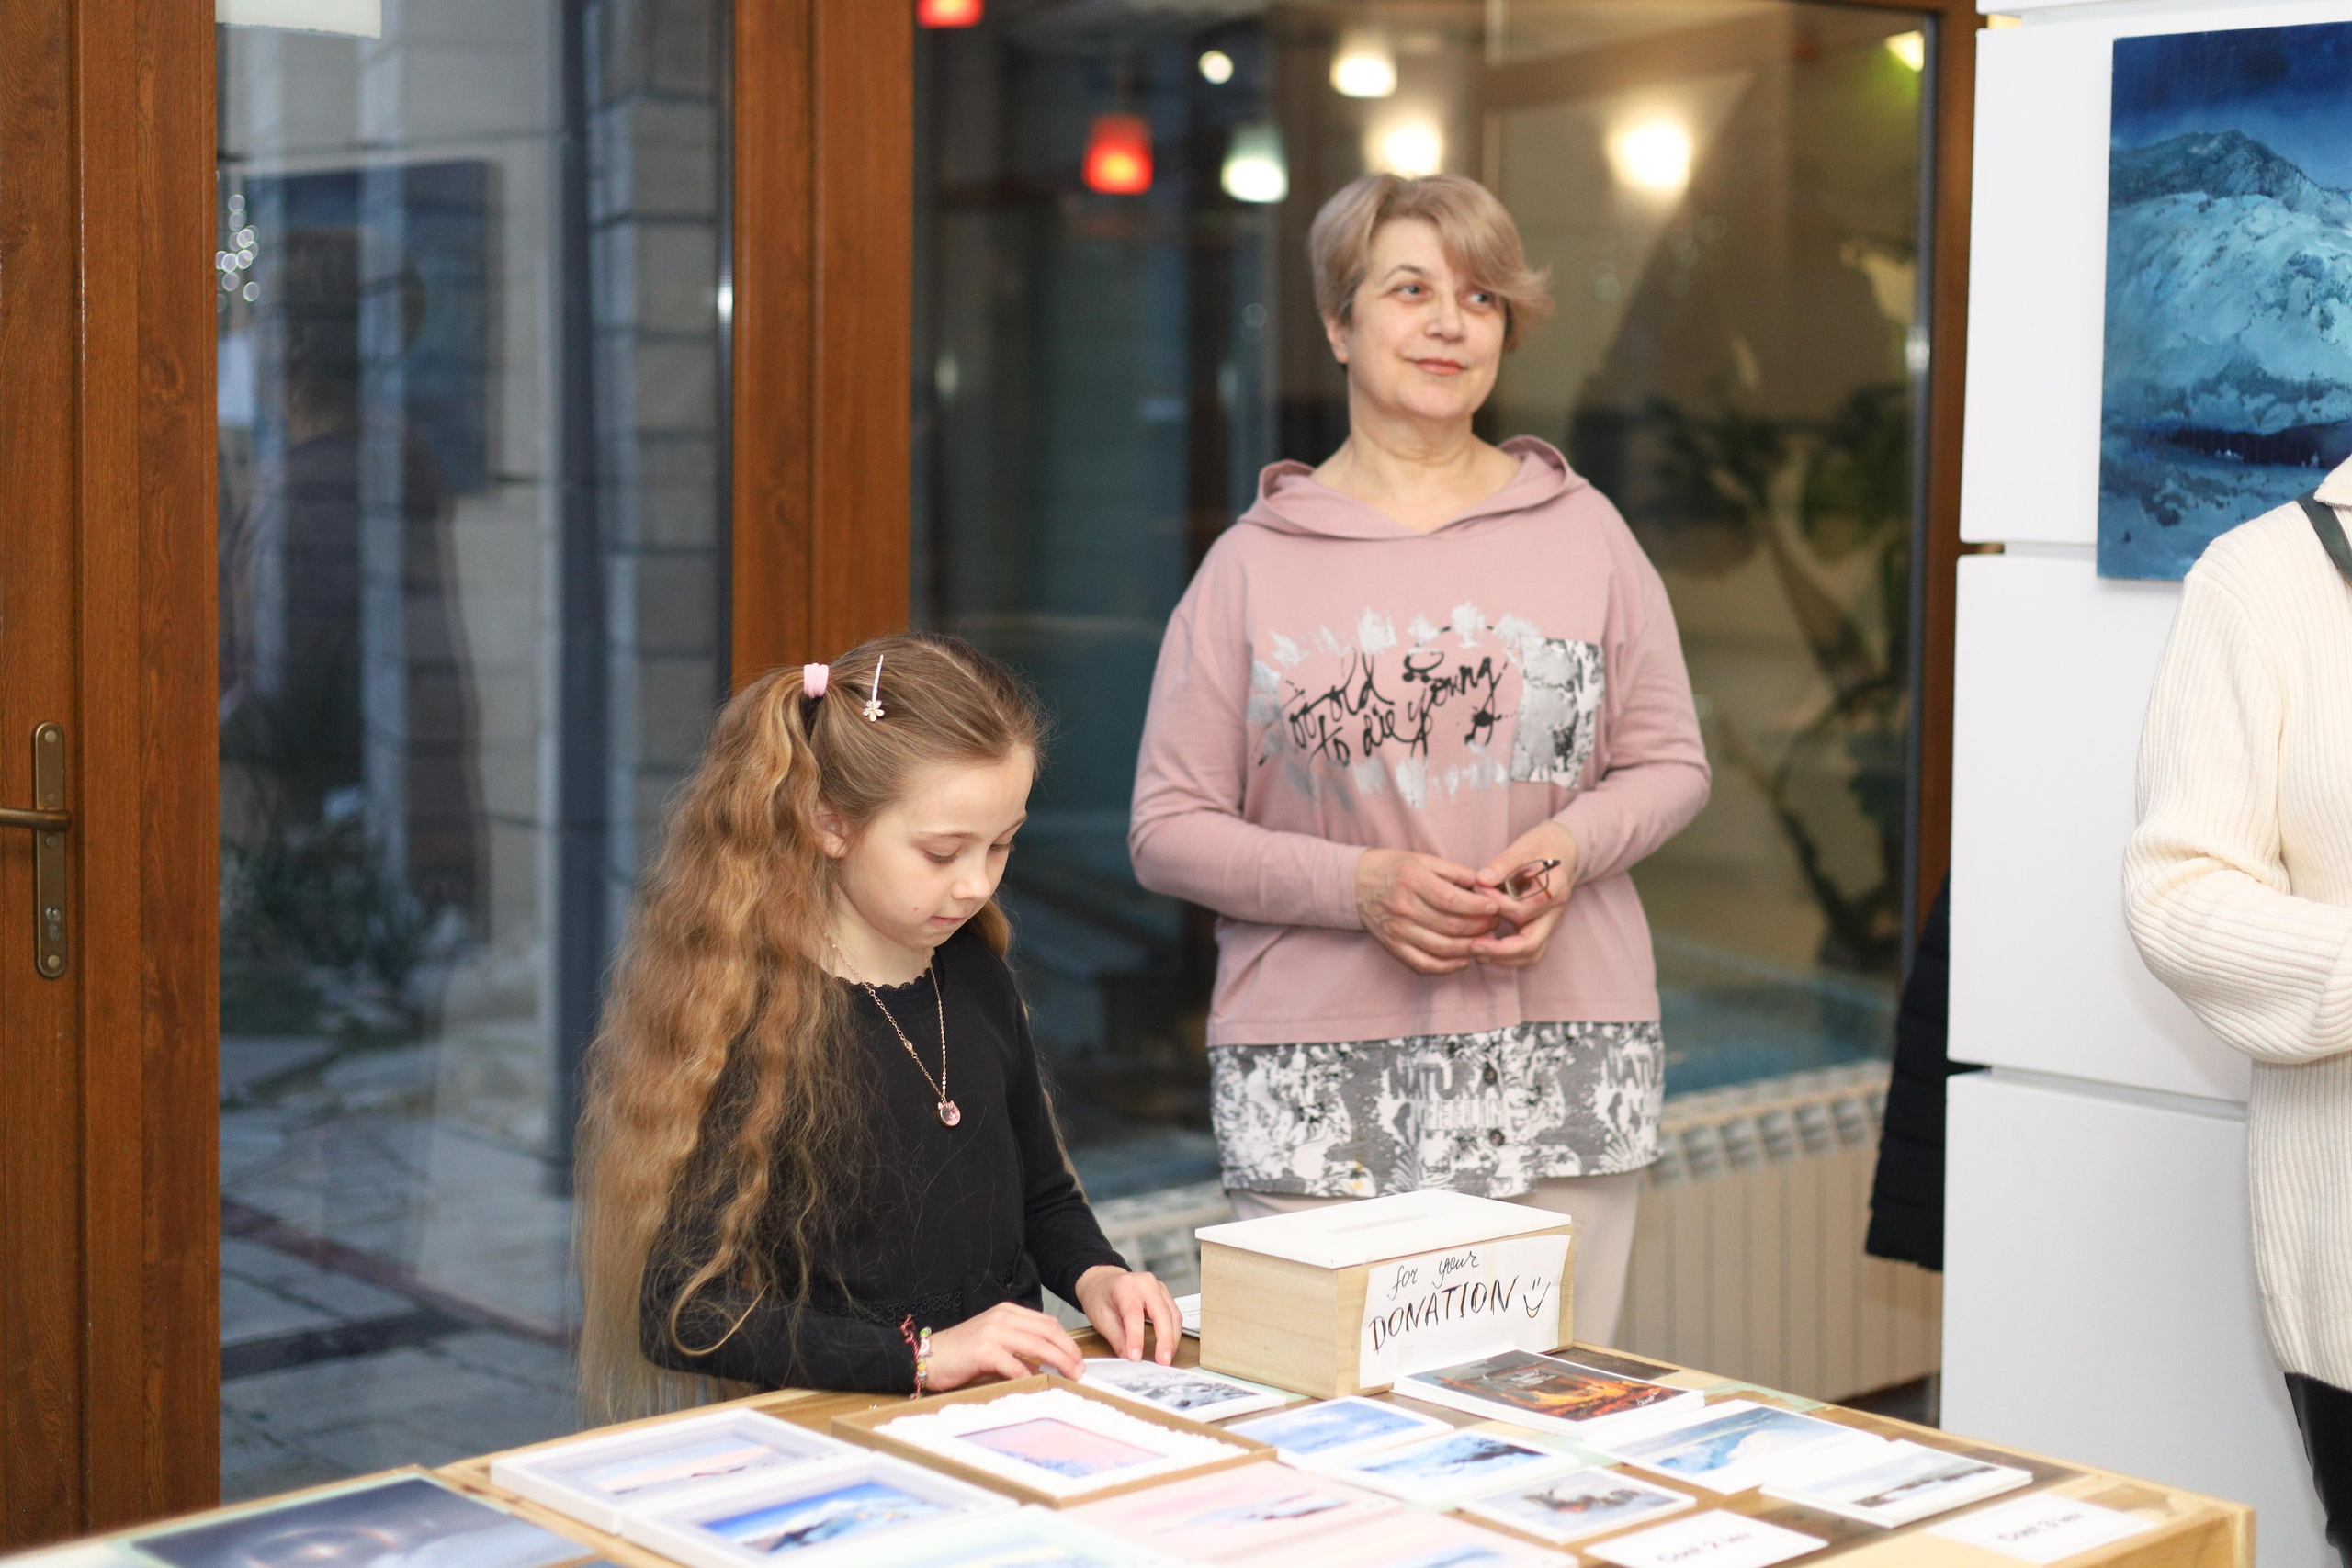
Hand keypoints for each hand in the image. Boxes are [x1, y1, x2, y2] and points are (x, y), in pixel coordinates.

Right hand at [923, 1301, 1083, 1389]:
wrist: (927, 1357)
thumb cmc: (960, 1353)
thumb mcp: (994, 1341)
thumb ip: (1018, 1347)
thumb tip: (1046, 1365)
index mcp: (1007, 1312)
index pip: (1047, 1323)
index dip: (1067, 1341)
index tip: (1078, 1358)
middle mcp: (1002, 1317)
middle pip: (1048, 1332)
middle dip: (1069, 1351)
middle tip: (1080, 1370)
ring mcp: (993, 1332)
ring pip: (1038, 1345)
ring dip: (1059, 1363)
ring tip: (1069, 1376)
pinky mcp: (984, 1350)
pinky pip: (1015, 1365)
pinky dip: (1031, 1376)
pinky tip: (1039, 1385)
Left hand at [1072, 1264, 1179, 1363]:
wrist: (1102, 1281)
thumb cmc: (1100, 1297)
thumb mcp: (1101, 1318)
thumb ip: (1117, 1339)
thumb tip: (1129, 1357)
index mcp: (1125, 1286)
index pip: (1134, 1314)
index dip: (1136, 1337)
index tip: (1136, 1357)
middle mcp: (1145, 1283)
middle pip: (1162, 1313)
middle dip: (1165, 1340)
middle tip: (1162, 1361)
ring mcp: (1158, 1287)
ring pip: (1173, 1314)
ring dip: (1172, 1338)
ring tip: (1166, 1358)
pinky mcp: (1165, 1295)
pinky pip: (1174, 1315)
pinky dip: (1173, 1332)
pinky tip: (1169, 1346)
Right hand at [1356, 849, 1502, 974]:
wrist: (1356, 883)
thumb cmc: (1395, 869)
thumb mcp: (1423, 860)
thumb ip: (1454, 872)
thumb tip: (1485, 885)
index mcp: (1412, 881)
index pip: (1451, 900)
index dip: (1477, 906)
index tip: (1495, 906)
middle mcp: (1403, 907)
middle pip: (1451, 925)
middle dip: (1480, 926)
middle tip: (1495, 922)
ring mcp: (1398, 930)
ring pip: (1442, 947)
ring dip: (1470, 947)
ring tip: (1485, 940)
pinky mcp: (1394, 946)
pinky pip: (1424, 964)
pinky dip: (1448, 966)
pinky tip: (1463, 959)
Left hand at [1469, 823, 1579, 969]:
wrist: (1564, 850)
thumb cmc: (1542, 846)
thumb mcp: (1524, 847)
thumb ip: (1504, 863)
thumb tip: (1481, 880)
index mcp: (1554, 891)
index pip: (1524, 910)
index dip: (1497, 905)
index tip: (1477, 891)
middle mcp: (1555, 912)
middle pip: (1531, 944)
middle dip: (1500, 950)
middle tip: (1472, 945)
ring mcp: (1549, 924)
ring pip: (1531, 955)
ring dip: (1503, 958)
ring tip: (1476, 950)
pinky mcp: (1541, 929)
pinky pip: (1528, 953)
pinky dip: (1508, 957)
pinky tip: (1486, 949)